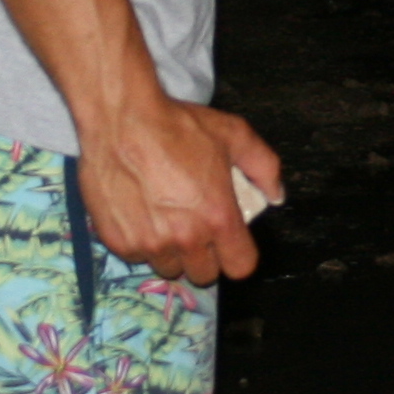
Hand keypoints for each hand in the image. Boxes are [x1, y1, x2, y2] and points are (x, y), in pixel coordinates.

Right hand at [79, 98, 286, 287]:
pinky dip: (139, 241)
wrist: (121, 119)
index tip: (229, 241)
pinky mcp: (118, 241)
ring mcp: (149, 243)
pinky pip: (135, 255)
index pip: (240, 267)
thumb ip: (264, 166)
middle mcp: (185, 238)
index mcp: (218, 217)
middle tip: (193, 227)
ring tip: (163, 219)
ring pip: (167, 266)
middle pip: (203, 274)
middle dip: (203, 255)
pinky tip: (138, 213)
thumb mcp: (234, 134)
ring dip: (170, 250)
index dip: (237, 254)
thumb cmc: (179, 126)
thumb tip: (275, 195)